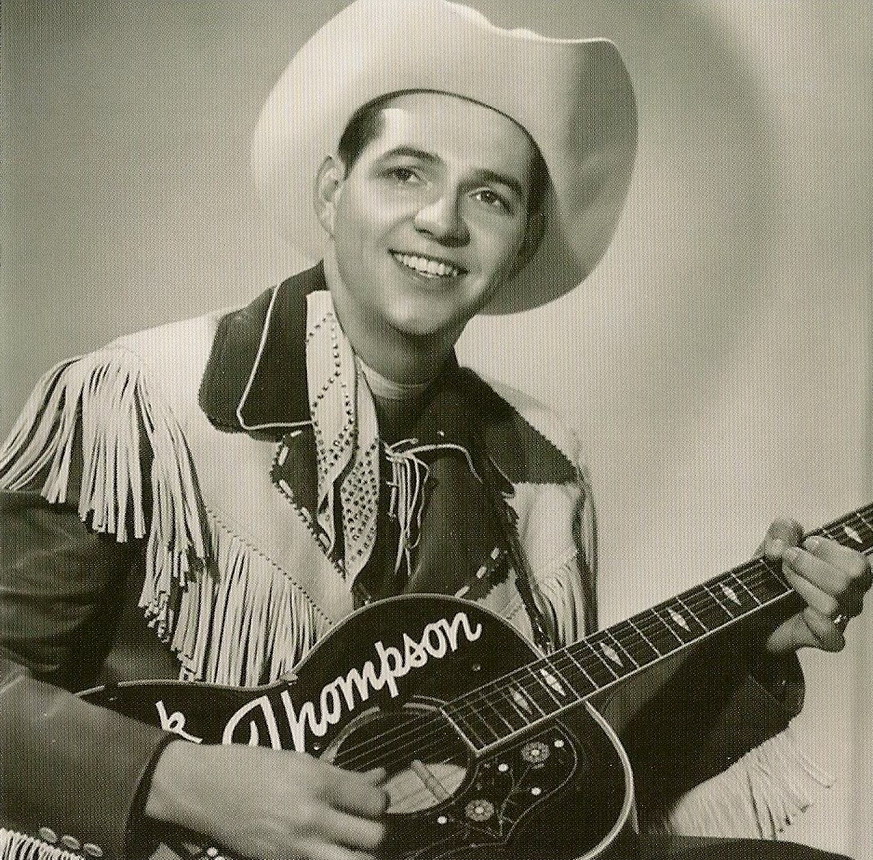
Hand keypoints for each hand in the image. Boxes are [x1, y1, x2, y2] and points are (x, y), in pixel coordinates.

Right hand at [146, 741, 388, 859]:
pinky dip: (332, 859)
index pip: (375, 802)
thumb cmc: (253, 765)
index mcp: (318, 782)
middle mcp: (312, 817)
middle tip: (366, 822)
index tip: (374, 798)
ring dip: (360, 854)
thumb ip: (344, 774)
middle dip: (376, 829)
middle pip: (373, 836)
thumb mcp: (301, 760)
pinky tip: (330, 851)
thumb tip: (379, 777)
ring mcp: (297, 847)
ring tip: (354, 844)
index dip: (381, 800)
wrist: (206, 790)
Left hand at [762, 518, 871, 653]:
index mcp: (847, 571)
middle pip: (849, 581)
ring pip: (833, 604)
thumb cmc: (776, 573)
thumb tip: (781, 549)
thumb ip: (782, 530)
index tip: (804, 544)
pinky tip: (801, 611)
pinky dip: (815, 622)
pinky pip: (833, 636)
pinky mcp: (826, 640)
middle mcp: (849, 595)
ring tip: (785, 579)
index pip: (858, 562)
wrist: (755, 607)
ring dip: (802, 585)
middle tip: (788, 560)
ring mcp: (840, 619)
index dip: (829, 550)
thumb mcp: (775, 543)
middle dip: (812, 565)